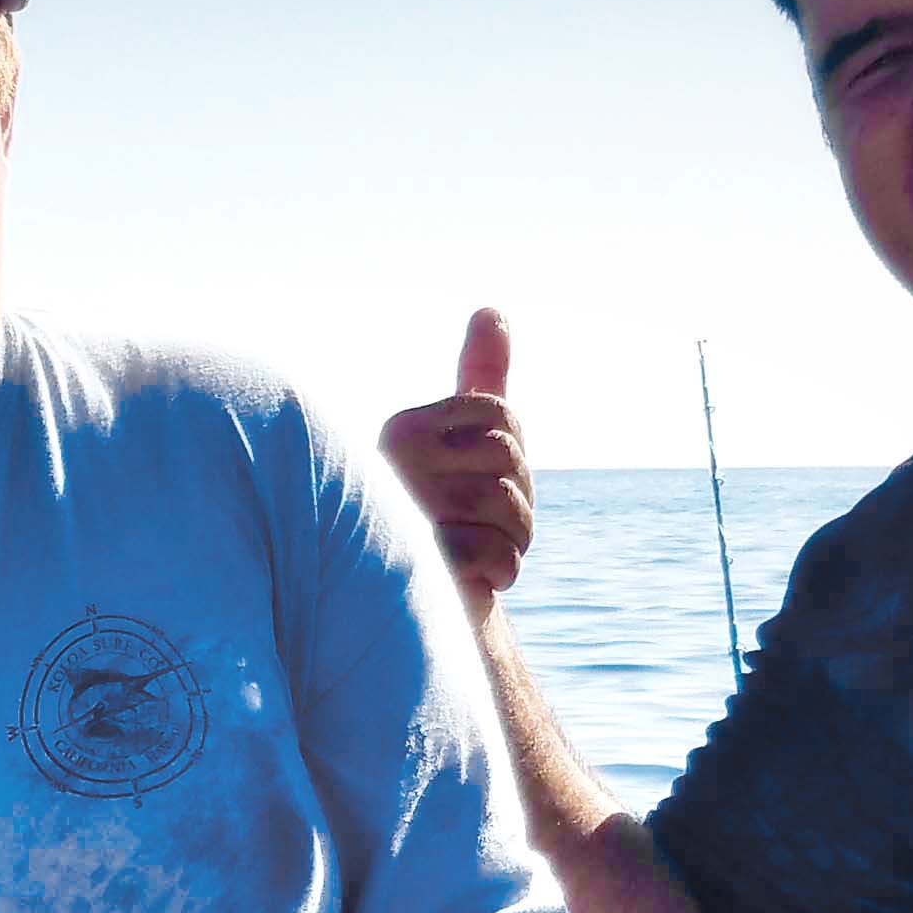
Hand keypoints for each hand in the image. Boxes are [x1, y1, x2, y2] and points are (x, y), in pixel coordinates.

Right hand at [377, 308, 533, 602]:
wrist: (416, 600)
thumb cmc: (448, 515)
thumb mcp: (463, 440)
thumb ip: (478, 379)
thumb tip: (491, 312)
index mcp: (404, 429)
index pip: (502, 417)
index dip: (514, 455)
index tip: (483, 479)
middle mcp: (393, 464)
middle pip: (509, 459)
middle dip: (518, 501)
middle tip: (484, 524)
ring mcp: (404, 513)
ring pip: (510, 510)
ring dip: (511, 542)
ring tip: (476, 549)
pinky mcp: (420, 567)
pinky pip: (498, 557)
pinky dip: (499, 574)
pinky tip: (472, 579)